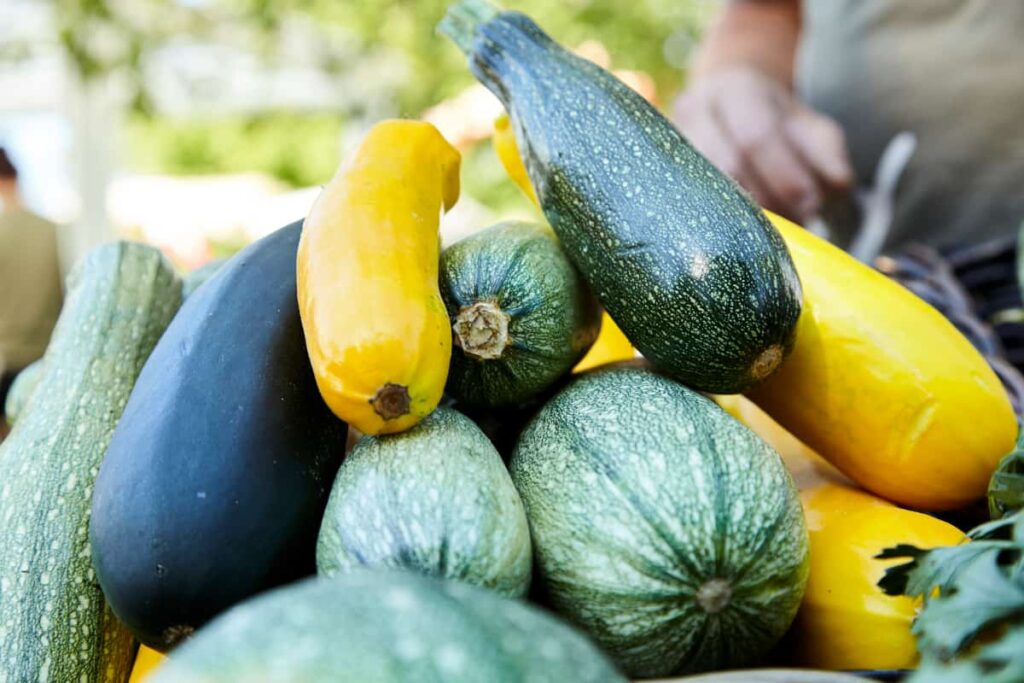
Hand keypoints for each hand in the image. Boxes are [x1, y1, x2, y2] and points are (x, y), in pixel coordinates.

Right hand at [672, 66, 852, 221]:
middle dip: (767, 201)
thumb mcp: (807, 125)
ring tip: (772, 232)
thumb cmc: (774, 123)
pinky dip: (720, 226)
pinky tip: (742, 236)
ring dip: (743, 220)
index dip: (786, 176)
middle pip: (728, 166)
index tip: (812, 206)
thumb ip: (825, 150)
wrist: (723, 109)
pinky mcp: (662, 172)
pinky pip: (688, 206)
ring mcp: (671, 143)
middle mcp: (693, 111)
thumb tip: (838, 184)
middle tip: (795, 224)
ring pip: (703, 191)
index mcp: (734, 91)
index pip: (755, 136)